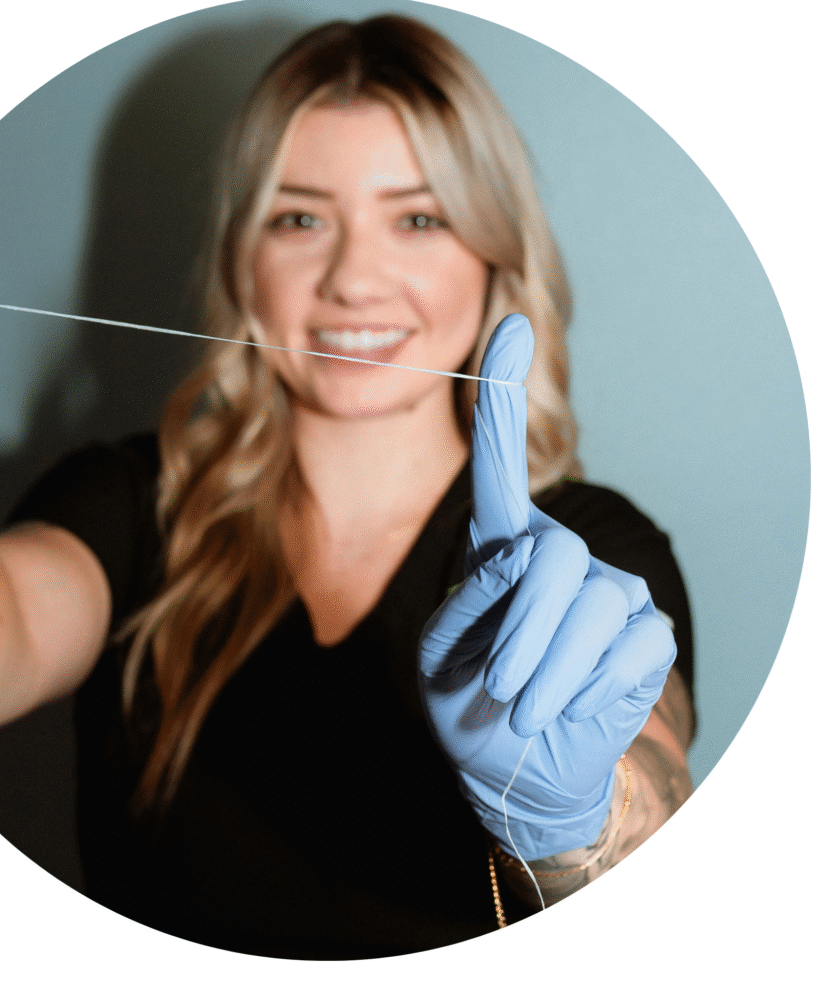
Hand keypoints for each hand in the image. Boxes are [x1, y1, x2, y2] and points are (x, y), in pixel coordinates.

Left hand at [419, 313, 675, 860]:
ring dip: (546, 669)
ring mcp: (610, 590)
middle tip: (496, 684)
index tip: (505, 324)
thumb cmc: (468, 700)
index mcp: (501, 546)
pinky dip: (586, 689)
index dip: (502, 395)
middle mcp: (560, 554)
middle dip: (519, 628)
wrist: (519, 766)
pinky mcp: (647, 633)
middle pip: (551, 555)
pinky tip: (569, 705)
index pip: (501, 464)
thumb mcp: (444, 652)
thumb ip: (475, 598)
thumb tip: (529, 555)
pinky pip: (627, 646)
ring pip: (591, 602)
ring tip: (519, 707)